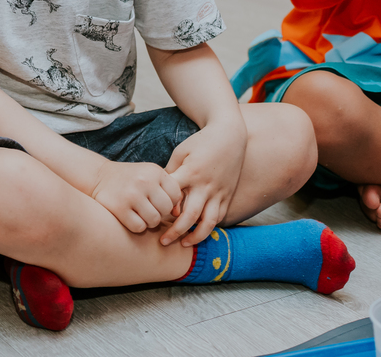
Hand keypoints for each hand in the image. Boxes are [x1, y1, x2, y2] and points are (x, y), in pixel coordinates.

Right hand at [90, 160, 182, 233]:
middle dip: (160, 213)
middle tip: (149, 209)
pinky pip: (139, 227)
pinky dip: (137, 226)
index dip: (170, 202)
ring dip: (148, 222)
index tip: (159, 201)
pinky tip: (130, 217)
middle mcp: (144, 181)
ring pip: (154, 220)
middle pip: (166, 209)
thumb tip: (179, 214)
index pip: (176, 195)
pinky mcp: (119, 208)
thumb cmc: (130, 179)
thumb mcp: (149, 174)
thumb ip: (166, 188)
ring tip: (140, 213)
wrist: (99, 176)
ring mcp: (131, 195)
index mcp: (155, 171)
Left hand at [160, 127, 246, 247]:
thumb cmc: (200, 142)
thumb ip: (170, 172)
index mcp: (190, 172)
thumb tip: (157, 192)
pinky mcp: (228, 195)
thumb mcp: (180, 152)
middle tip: (163, 242)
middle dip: (176, 232)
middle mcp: (205, 185)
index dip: (162, 210)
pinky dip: (209, 228)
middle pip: (190, 215)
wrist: (229, 135)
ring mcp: (219, 192)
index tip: (152, 218)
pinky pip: (219, 217)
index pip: (173, 197)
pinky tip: (198, 234)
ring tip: (183, 244)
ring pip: (209, 222)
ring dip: (196, 236)